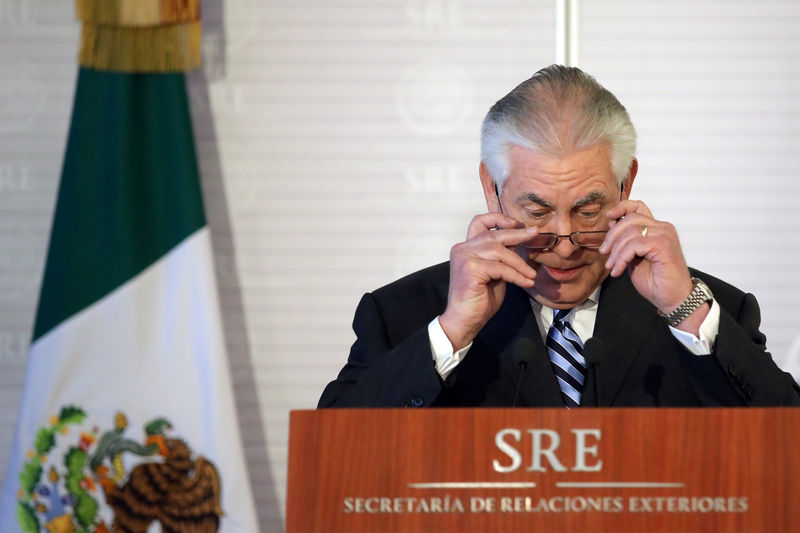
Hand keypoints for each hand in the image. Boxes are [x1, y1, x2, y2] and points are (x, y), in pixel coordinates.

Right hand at [439, 213, 537, 349]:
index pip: (479, 222)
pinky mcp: (471, 269)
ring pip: (500, 250)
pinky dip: (517, 275)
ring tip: (531, 274)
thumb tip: (521, 244)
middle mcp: (462, 249)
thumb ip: (501, 258)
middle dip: (517, 234)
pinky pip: (501, 268)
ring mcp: (465, 258)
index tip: (516, 224)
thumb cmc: (479, 299)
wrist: (464, 321)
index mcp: (466, 248)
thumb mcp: (494, 272)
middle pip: (493, 234)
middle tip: (535, 233)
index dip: (498, 218)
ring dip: (519, 263)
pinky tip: (526, 282)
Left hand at [599, 200, 695, 316]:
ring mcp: (665, 235)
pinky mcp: (663, 245)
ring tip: (612, 266)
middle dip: (612, 236)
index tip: (608, 217)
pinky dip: (622, 258)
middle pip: (630, 219)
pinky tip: (619, 271)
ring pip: (630, 232)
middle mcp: (663, 228)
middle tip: (604, 253)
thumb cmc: (655, 281)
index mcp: (656, 228)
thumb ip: (625, 241)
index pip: (638, 207)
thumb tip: (612, 223)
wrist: (672, 299)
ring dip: (615, 251)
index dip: (621, 207)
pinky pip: (634, 245)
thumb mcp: (633, 258)